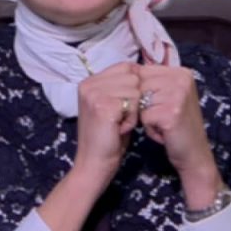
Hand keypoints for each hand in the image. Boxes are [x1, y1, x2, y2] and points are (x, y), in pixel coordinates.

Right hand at [74, 61, 141, 190]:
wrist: (94, 164)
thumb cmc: (107, 138)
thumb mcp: (112, 106)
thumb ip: (120, 87)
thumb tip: (142, 71)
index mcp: (89, 81)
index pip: (126, 66)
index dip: (135, 84)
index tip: (127, 105)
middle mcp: (88, 84)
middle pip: (132, 76)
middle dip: (134, 99)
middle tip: (120, 118)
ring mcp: (94, 93)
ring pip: (135, 89)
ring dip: (134, 110)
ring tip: (119, 124)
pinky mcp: (102, 105)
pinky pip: (133, 103)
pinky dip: (132, 119)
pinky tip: (120, 129)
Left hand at [137, 64, 222, 207]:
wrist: (194, 153)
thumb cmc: (178, 126)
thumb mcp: (169, 96)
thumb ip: (153, 82)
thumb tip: (126, 70)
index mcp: (181, 72)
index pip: (142, 72)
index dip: (140, 92)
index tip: (156, 106)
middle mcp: (182, 79)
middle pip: (139, 86)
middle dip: (143, 106)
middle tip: (161, 118)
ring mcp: (178, 94)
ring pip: (140, 101)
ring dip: (146, 117)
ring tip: (163, 124)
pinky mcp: (171, 112)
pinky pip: (144, 116)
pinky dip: (150, 128)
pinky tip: (164, 132)